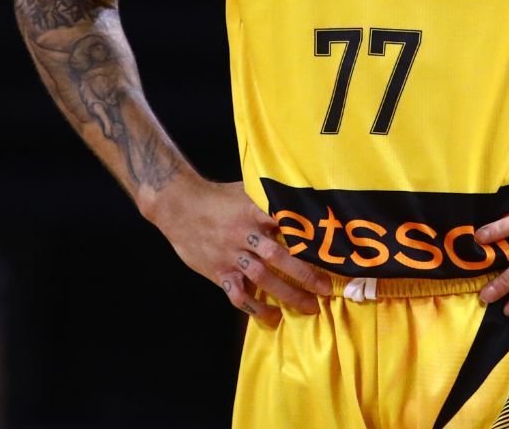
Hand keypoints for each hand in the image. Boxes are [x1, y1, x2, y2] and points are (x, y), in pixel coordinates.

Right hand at [145, 175, 324, 325]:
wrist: (178, 206)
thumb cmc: (216, 198)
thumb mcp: (244, 190)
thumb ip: (269, 199)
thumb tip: (302, 200)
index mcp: (254, 211)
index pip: (286, 224)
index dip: (307, 238)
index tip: (330, 250)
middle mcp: (244, 234)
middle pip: (279, 256)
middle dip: (305, 274)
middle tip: (326, 288)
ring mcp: (231, 255)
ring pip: (263, 277)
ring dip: (288, 294)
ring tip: (310, 307)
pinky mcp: (219, 271)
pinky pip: (238, 295)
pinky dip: (257, 308)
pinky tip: (273, 317)